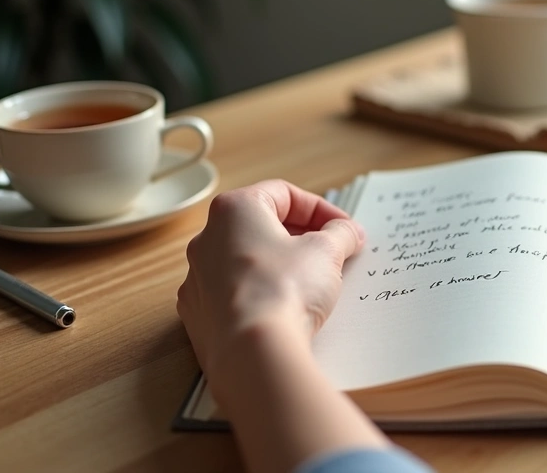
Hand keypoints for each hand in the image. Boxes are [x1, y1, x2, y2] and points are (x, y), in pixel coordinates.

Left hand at [178, 180, 364, 379]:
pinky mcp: (198, 315)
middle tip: (332, 253)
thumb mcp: (327, 252)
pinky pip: (234, 295)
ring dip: (281, 266)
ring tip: (311, 284)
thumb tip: (347, 231)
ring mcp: (198, 279)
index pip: (284, 195)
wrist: (253, 351)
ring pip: (247, 262)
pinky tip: (284, 310)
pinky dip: (260, 295)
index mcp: (234, 210)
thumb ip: (340, 233)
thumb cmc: (284, 289)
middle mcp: (207, 239)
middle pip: (263, 227)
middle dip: (302, 237)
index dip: (321, 210)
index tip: (343, 229)